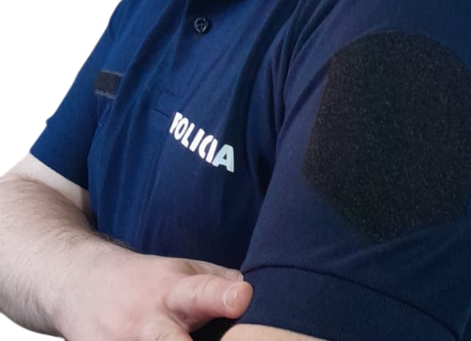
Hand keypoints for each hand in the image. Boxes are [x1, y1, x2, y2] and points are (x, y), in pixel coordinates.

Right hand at [55, 249, 252, 340]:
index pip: (201, 292)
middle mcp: (146, 324)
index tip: (242, 298)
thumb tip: (258, 296)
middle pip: (167, 340)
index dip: (222, 296)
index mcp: (173, 293)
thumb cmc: (144, 280)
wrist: (80, 285)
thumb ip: (219, 282)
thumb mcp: (183, 269)